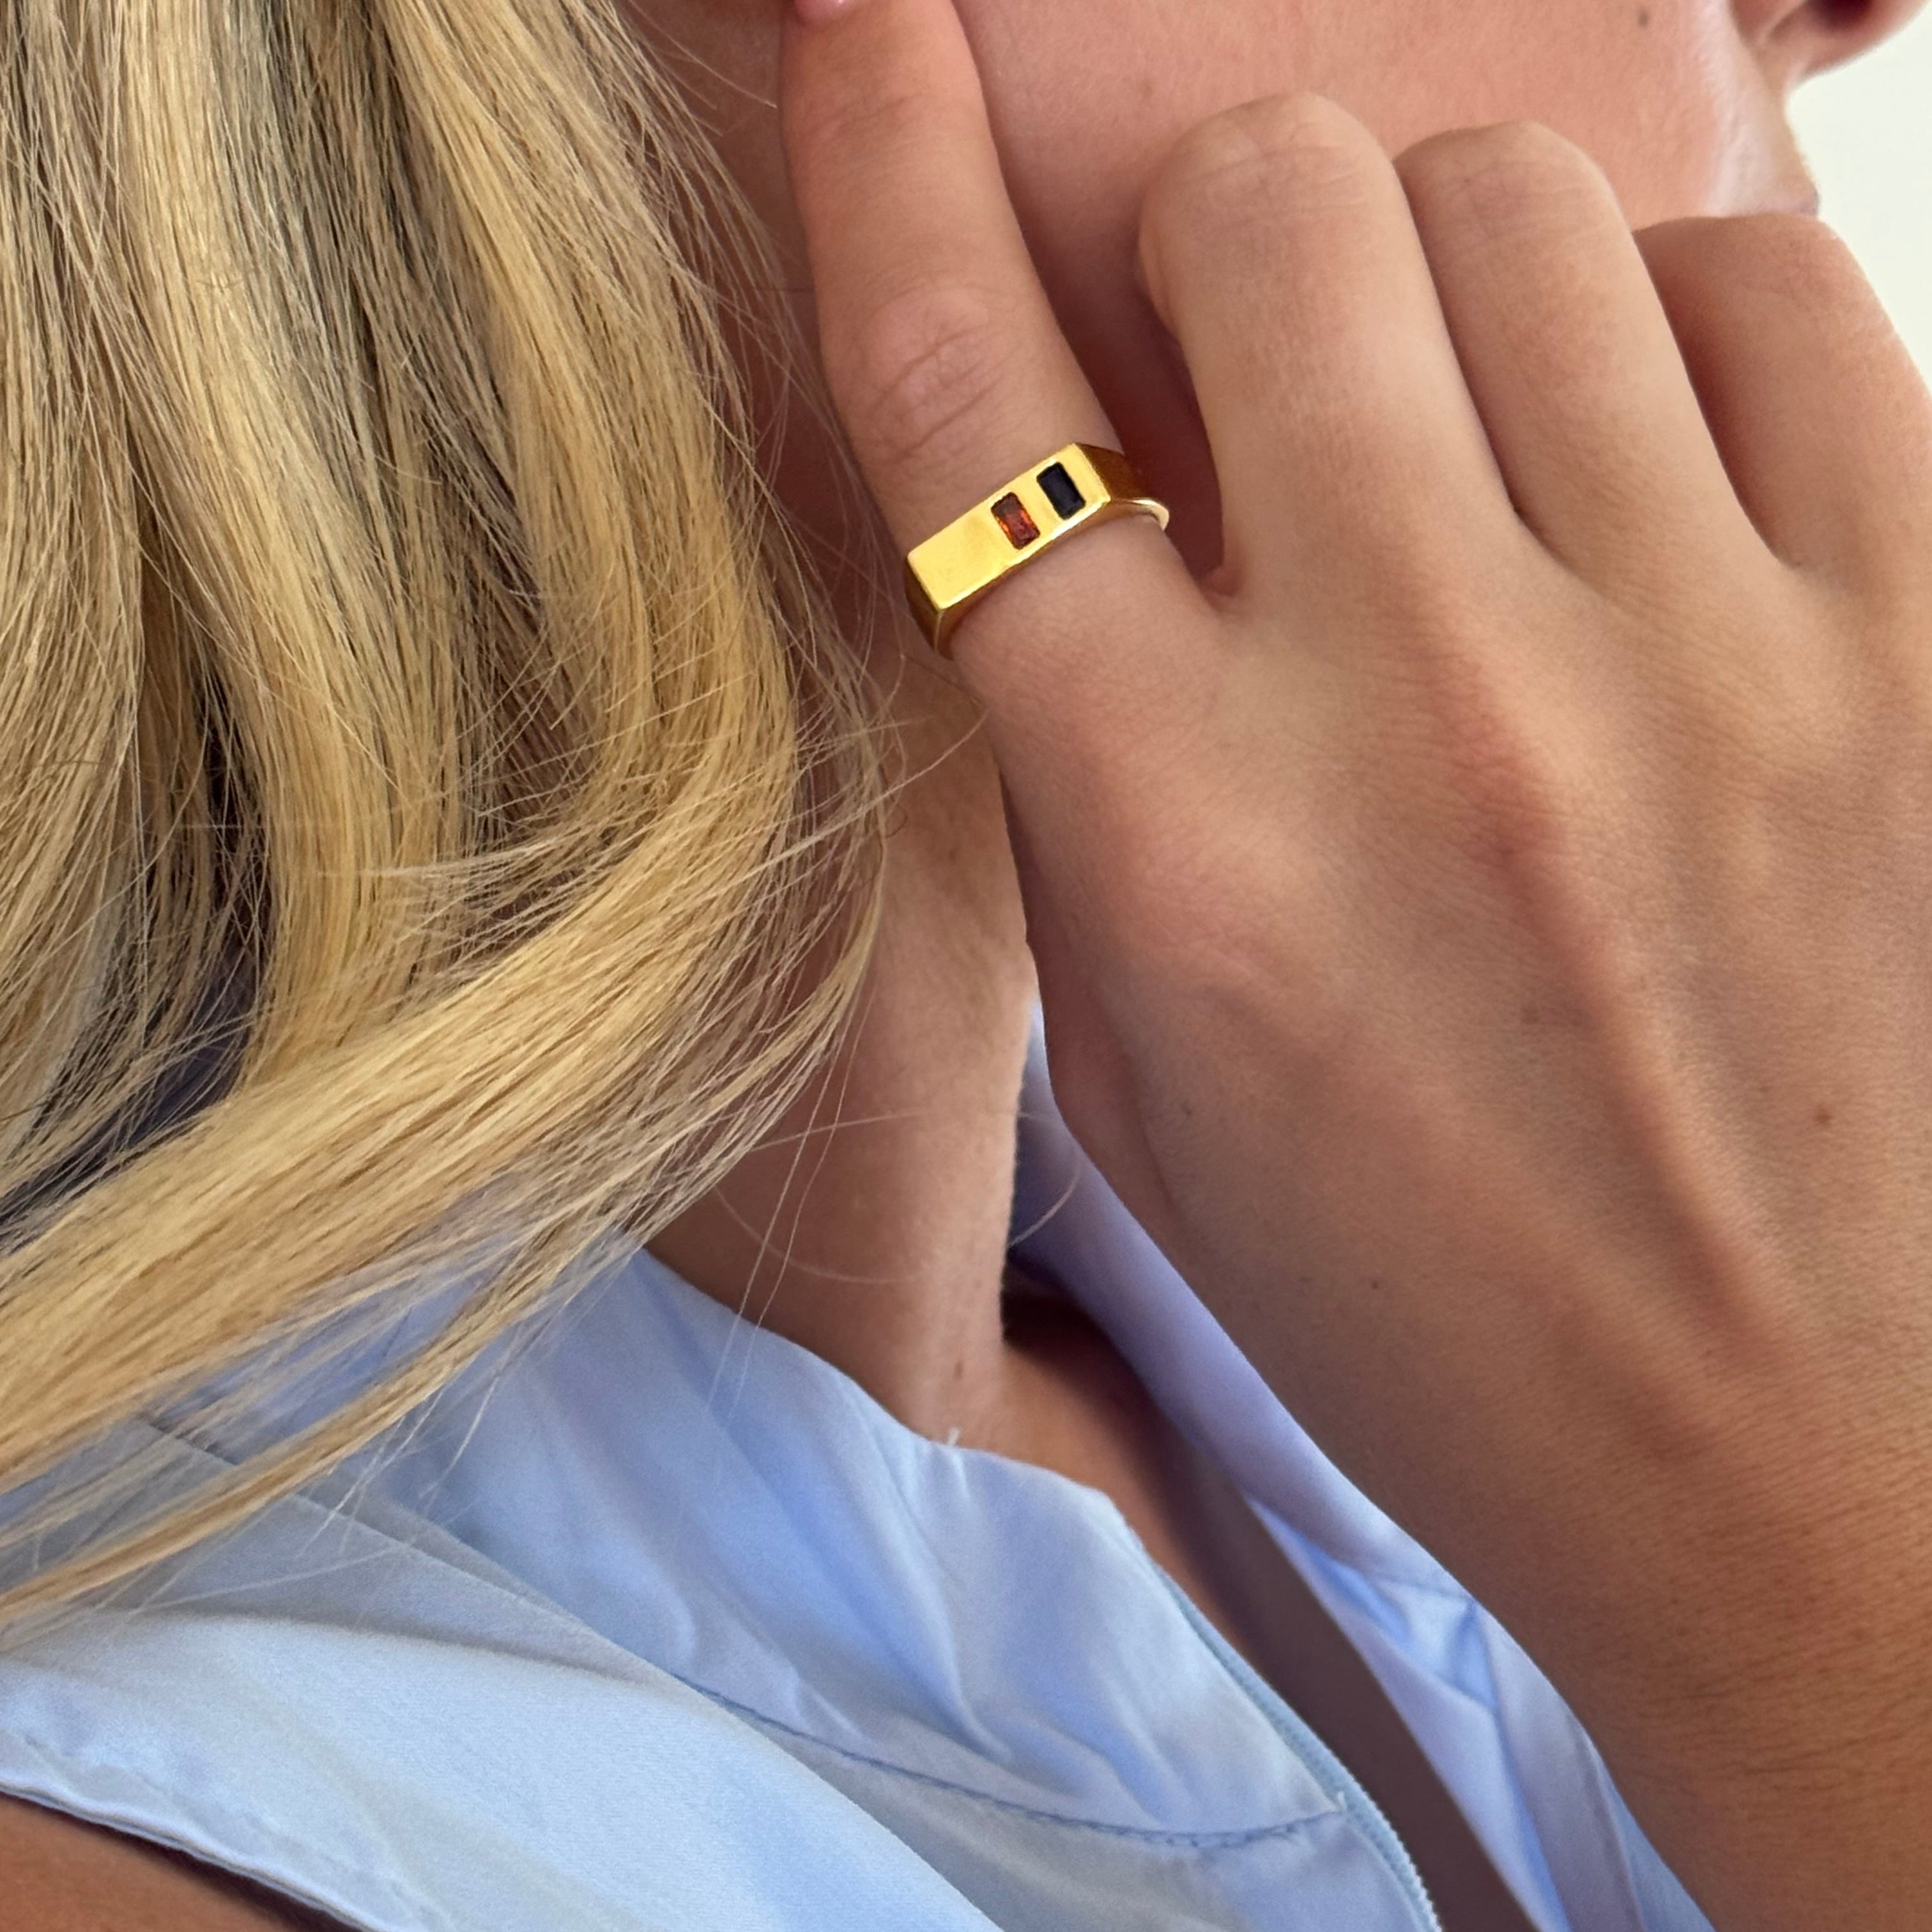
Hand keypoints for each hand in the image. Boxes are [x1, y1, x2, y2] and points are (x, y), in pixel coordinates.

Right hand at [779, 2, 1931, 1923]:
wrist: (1790, 1471)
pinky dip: (1669, 337)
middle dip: (1220, 240)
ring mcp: (1693, 659)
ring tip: (1467, 443)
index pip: (968, 407)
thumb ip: (1092, 767)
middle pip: (1270, 200)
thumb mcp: (1154, 1065)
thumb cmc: (1423, 1295)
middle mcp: (1417, 712)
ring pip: (1513, 203)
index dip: (889, 166)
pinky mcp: (1912, 642)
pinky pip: (1761, 294)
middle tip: (1250, 372)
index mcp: (1178, 845)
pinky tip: (1650, 484)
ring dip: (1441, 282)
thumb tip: (1089, 502)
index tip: (879, 25)